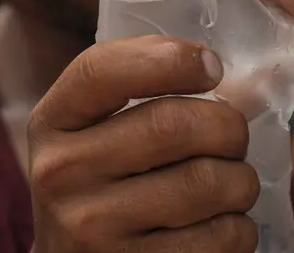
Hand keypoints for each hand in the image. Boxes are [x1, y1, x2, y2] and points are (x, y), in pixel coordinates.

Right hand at [27, 36, 259, 252]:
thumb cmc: (104, 184)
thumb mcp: (92, 131)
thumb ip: (139, 89)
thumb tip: (217, 64)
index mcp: (52, 123)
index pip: (102, 70)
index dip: (170, 59)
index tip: (212, 67)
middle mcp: (61, 175)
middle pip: (172, 125)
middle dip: (228, 126)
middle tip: (233, 137)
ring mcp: (92, 230)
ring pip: (208, 182)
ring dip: (241, 180)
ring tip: (230, 184)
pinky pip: (221, 237)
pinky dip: (239, 227)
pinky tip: (220, 224)